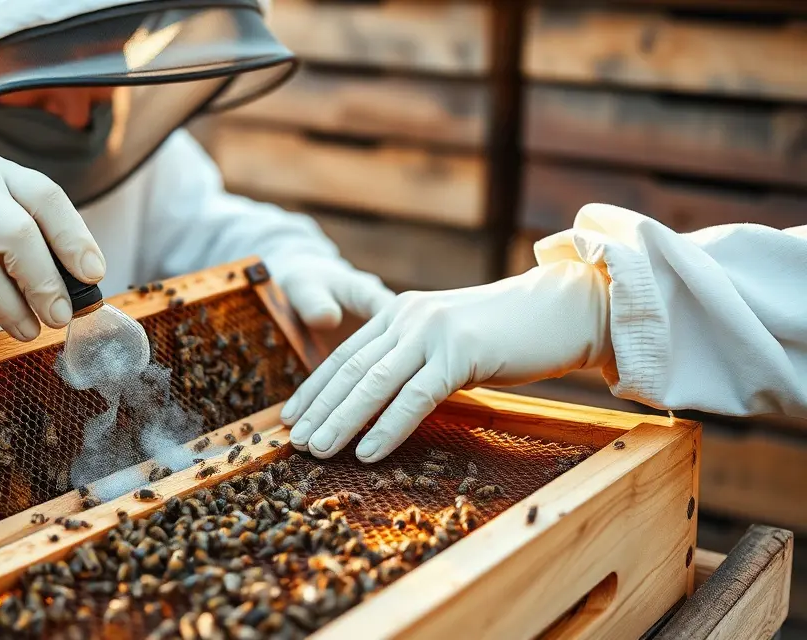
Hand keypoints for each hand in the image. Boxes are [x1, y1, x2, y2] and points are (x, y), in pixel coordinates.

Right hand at [0, 154, 104, 341]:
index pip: (49, 198)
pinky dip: (2, 305)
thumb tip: (71, 292)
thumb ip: (20, 254)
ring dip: (36, 290)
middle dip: (59, 272)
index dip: (76, 236)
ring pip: (13, 243)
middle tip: (69, 312)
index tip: (95, 273)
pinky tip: (11, 325)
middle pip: (33, 222)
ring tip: (44, 325)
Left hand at [281, 261, 611, 461]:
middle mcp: (408, 316)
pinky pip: (415, 396)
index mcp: (399, 313)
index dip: (315, 389)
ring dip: (342, 421)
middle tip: (292, 442)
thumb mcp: (448, 343)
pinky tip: (367, 451)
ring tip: (317, 451)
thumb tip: (385, 402)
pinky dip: (387, 426)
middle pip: (351, 369)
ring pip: (374, 383)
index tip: (291, 418)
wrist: (563, 310)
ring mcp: (432, 332)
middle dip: (319, 409)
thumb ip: (415, 362)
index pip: (346, 355)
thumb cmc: (507, 335)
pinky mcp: (459, 351)